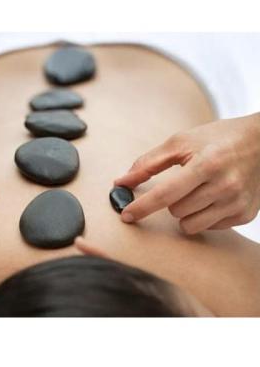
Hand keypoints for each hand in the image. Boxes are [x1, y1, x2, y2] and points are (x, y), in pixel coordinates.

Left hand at [115, 114, 259, 233]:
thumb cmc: (216, 139)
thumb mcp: (181, 141)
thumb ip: (148, 163)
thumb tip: (121, 182)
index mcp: (207, 164)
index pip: (165, 194)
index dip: (142, 206)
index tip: (126, 216)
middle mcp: (225, 186)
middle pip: (175, 210)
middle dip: (171, 199)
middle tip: (185, 182)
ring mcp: (237, 203)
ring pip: (189, 224)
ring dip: (184, 210)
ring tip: (197, 190)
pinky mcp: (245, 215)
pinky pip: (208, 227)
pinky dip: (202, 215)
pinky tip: (212, 197)